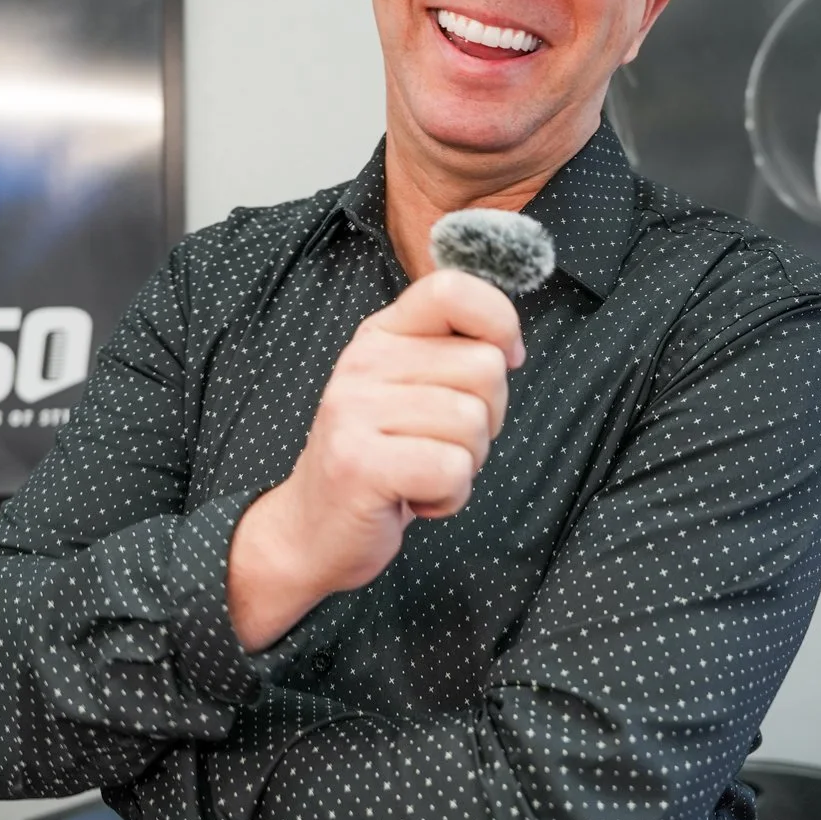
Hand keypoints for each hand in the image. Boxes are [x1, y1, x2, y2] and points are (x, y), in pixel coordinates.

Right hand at [226, 269, 523, 649]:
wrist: (311, 530)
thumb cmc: (381, 460)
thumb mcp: (409, 391)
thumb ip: (450, 356)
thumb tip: (509, 346)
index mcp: (381, 334)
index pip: (451, 289)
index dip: (499, 321)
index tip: (505, 360)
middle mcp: (363, 361)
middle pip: (485, 367)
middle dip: (487, 417)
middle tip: (441, 442)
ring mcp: (355, 410)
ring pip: (473, 423)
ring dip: (466, 463)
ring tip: (424, 471)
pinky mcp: (358, 463)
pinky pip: (452, 470)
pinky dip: (450, 497)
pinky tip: (417, 498)